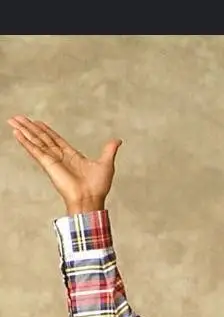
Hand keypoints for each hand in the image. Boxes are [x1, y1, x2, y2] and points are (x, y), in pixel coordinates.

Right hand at [7, 115, 121, 212]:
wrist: (90, 199)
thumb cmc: (98, 187)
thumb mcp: (106, 163)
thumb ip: (109, 150)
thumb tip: (117, 140)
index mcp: (71, 156)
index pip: (55, 139)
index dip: (46, 130)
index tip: (37, 122)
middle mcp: (59, 157)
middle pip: (42, 138)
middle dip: (30, 127)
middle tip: (19, 118)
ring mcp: (52, 160)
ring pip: (35, 141)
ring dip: (24, 131)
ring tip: (13, 121)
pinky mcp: (48, 164)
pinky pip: (34, 150)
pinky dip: (25, 141)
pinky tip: (17, 133)